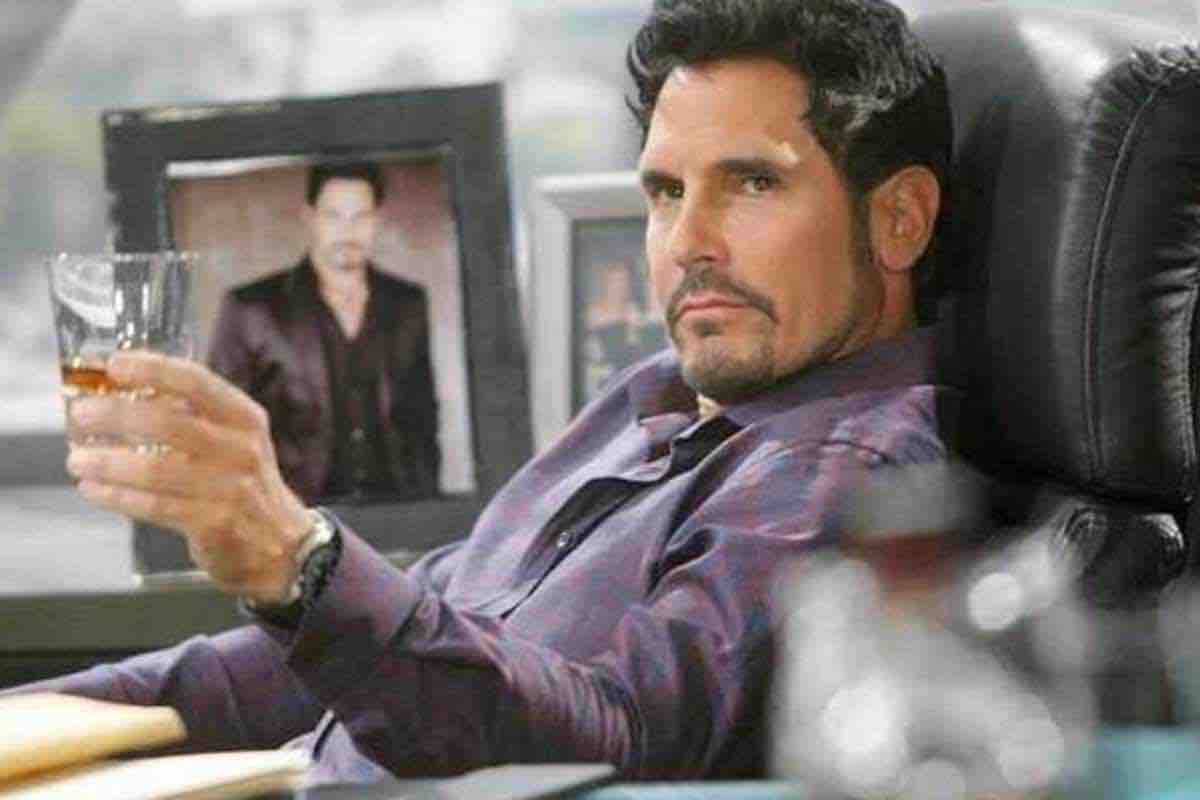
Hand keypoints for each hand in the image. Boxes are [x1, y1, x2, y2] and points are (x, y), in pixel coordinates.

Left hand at [66, 351, 310, 604]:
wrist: (281, 543)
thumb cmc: (243, 484)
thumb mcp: (235, 441)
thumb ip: (192, 418)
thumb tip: (123, 395)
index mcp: (245, 419)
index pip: (197, 382)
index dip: (153, 369)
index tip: (114, 364)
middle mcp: (241, 450)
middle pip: (169, 424)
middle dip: (116, 416)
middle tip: (81, 415)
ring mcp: (230, 489)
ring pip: (155, 469)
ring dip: (107, 462)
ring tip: (76, 458)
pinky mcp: (214, 524)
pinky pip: (154, 506)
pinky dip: (117, 496)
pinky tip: (93, 488)